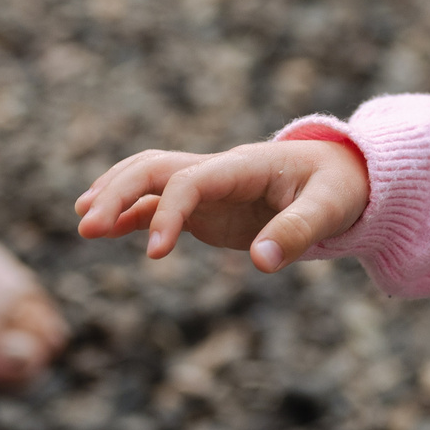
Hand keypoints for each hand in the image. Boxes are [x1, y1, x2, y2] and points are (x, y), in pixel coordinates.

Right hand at [74, 139, 368, 272]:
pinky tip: (103, 231)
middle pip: (154, 168)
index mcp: (244, 166)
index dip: (168, 212)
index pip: (191, 180)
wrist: (346, 174)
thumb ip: (297, 233)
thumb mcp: (330, 209)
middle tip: (87, 227)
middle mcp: (218, 171)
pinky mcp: (208, 206)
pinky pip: (159, 202)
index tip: (155, 253)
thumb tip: (261, 263)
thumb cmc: (339, 188)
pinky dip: (130, 213)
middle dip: (118, 192)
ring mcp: (210, 188)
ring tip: (83, 225)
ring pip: (149, 178)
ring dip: (115, 195)